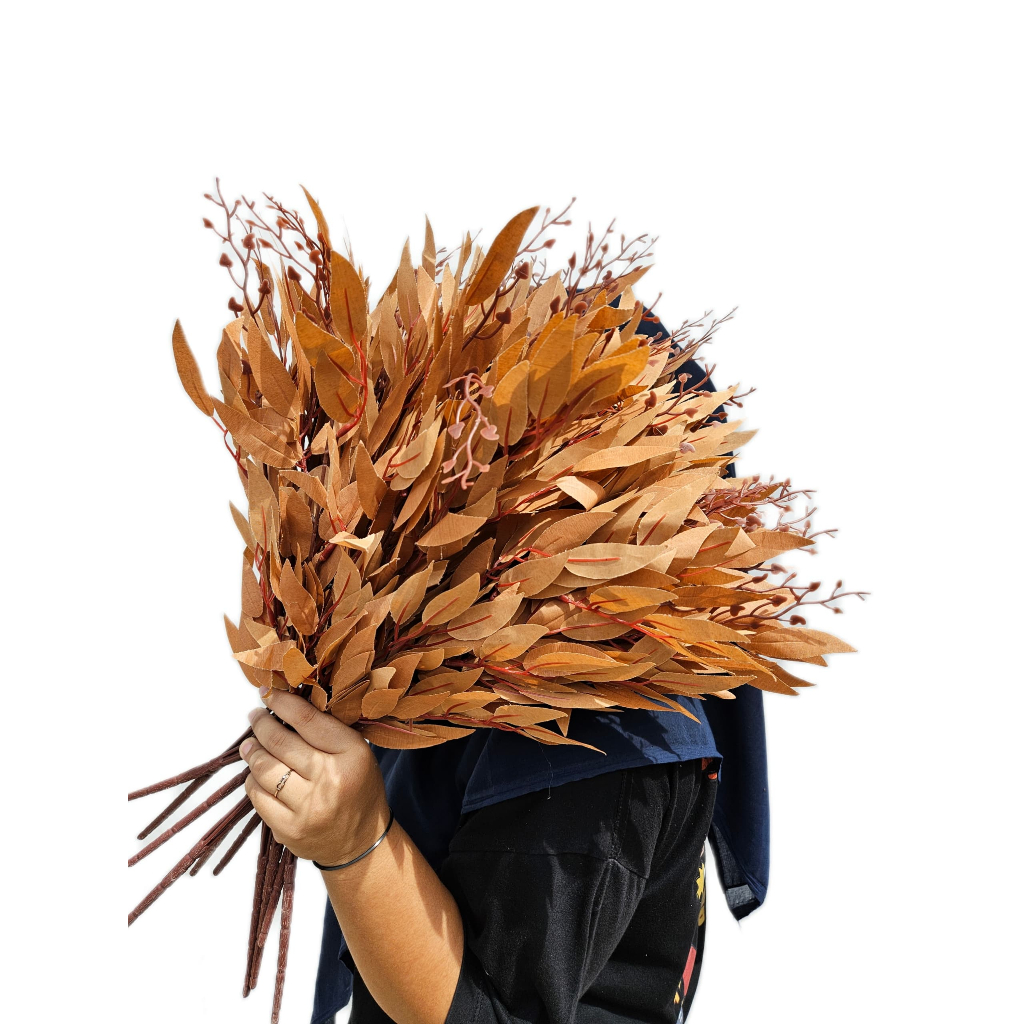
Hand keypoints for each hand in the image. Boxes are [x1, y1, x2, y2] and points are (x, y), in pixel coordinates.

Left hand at [240, 688, 389, 866]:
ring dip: (252, 752)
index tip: (269, 694)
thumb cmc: (358, 788)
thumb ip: (326, 730)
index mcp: (352, 755)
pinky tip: (257, 774)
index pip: (307, 720)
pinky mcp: (288, 830)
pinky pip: (258, 797)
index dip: (282, 702)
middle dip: (261, 725)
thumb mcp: (356, 752)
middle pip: (280, 743)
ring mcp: (308, 809)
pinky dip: (253, 781)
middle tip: (254, 716)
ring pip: (263, 769)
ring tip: (251, 744)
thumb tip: (284, 705)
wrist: (361, 842)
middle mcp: (330, 781)